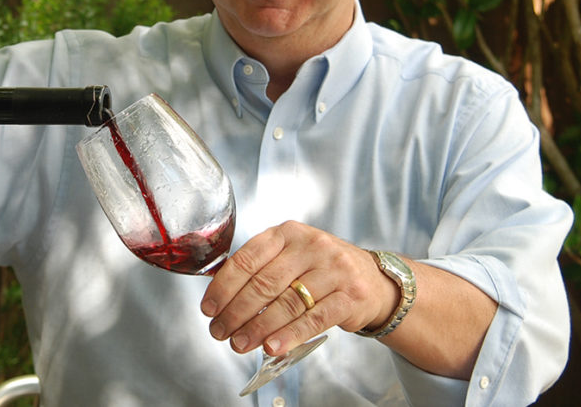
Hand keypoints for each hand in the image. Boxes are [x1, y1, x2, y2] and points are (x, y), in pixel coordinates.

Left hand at [200, 221, 398, 356]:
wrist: (372, 280)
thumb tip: (219, 295)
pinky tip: (272, 347)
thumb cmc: (320, 269)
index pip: (247, 259)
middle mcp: (311, 246)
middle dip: (236, 312)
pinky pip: (313, 319)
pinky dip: (289, 335)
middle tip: (219, 332)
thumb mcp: (290, 256)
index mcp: (287, 233)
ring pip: (287, 303)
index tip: (208, 308)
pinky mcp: (350, 296)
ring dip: (258, 328)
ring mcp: (333, 270)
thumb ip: (260, 268)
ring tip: (239, 343)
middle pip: (264, 284)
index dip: (223, 287)